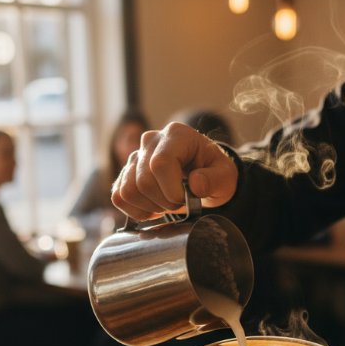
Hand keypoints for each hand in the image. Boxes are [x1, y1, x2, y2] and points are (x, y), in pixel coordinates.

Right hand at [111, 122, 237, 219]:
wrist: (203, 175)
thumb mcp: (225, 176)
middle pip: (143, 180)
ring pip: (128, 190)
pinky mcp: (125, 174)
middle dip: (163, 202)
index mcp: (176, 135)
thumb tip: (195, 184)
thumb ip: (214, 179)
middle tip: (179, 204)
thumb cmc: (214, 173)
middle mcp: (151, 141)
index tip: (185, 200)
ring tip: (167, 205)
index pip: (160, 163)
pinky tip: (153, 208)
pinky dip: (135, 210)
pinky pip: (118, 197)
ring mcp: (135, 157)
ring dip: (149, 207)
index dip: (171, 190)